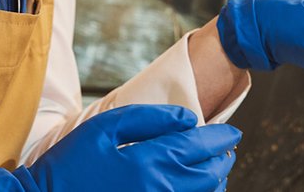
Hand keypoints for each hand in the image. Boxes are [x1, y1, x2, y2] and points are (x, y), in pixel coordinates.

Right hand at [0, 104, 239, 191]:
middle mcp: (159, 190)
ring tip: (216, 168)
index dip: (222, 138)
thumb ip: (150, 118)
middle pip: (209, 176)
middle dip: (223, 160)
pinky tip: (195, 188)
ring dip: (215, 181)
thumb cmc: (70, 163)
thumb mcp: (105, 127)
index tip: (233, 132)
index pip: (201, 147)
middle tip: (228, 148)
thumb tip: (188, 118)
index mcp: (148, 162)